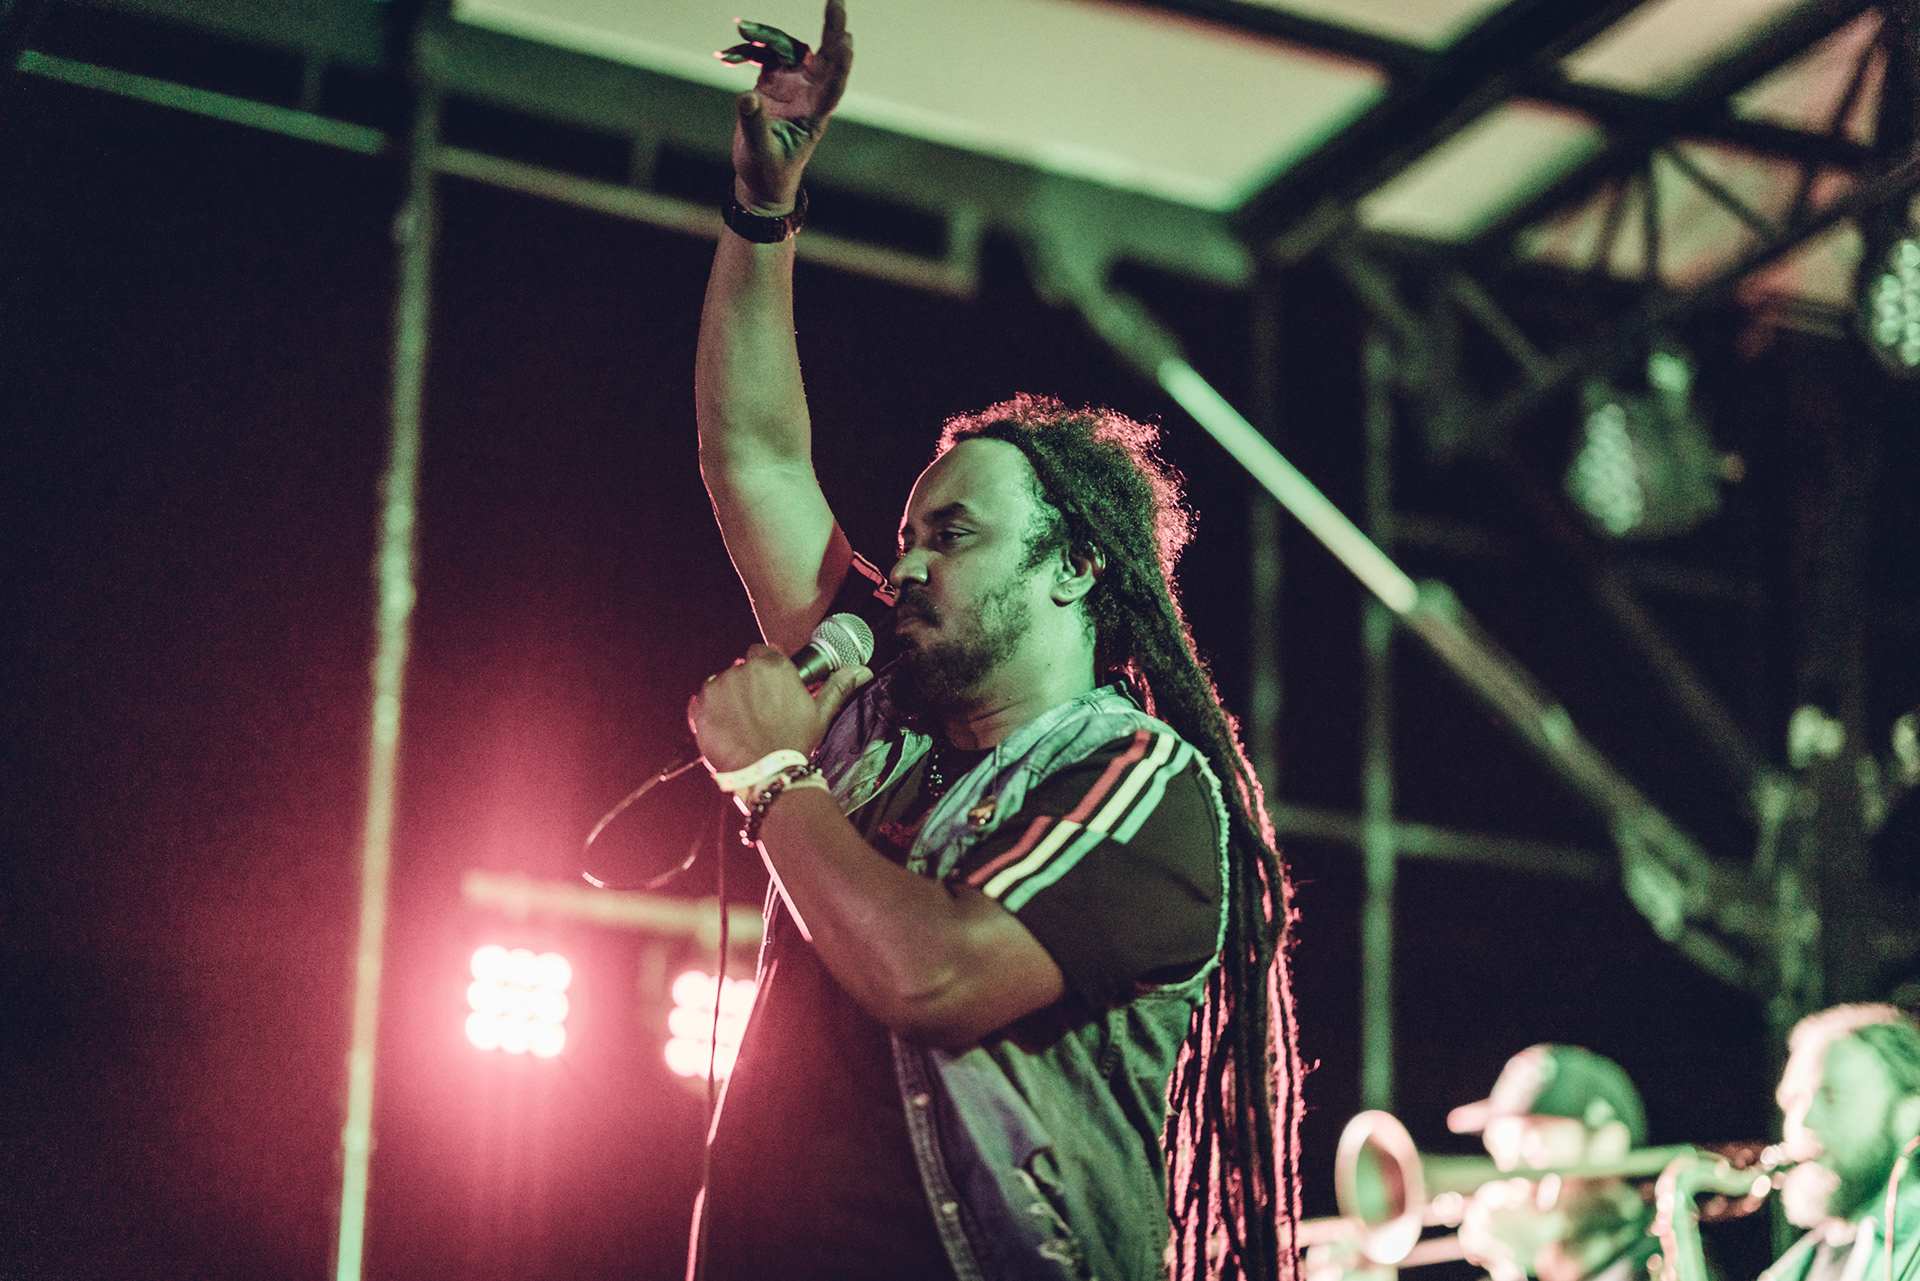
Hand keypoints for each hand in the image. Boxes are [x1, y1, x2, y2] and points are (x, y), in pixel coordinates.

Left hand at [688, 643, 869, 771]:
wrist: (767, 775)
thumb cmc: (795, 743)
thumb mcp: (820, 713)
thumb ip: (838, 686)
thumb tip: (862, 670)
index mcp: (772, 665)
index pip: (762, 652)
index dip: (765, 671)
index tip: (769, 690)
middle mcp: (743, 669)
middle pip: (741, 669)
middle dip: (747, 686)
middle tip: (758, 714)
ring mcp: (718, 687)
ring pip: (720, 684)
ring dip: (727, 699)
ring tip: (742, 725)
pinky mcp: (699, 706)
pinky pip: (700, 702)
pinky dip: (709, 713)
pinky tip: (726, 730)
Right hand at [731, 0, 851, 210]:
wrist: (760, 179)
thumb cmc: (769, 172)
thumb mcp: (761, 153)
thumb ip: (755, 125)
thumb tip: (747, 96)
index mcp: (814, 114)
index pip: (833, 86)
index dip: (841, 64)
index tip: (848, 41)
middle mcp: (808, 94)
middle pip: (825, 56)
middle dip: (831, 28)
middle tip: (836, 1)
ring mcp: (792, 85)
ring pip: (787, 48)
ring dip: (766, 35)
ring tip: (740, 28)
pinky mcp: (772, 82)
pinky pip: (765, 55)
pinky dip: (748, 50)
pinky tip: (727, 54)